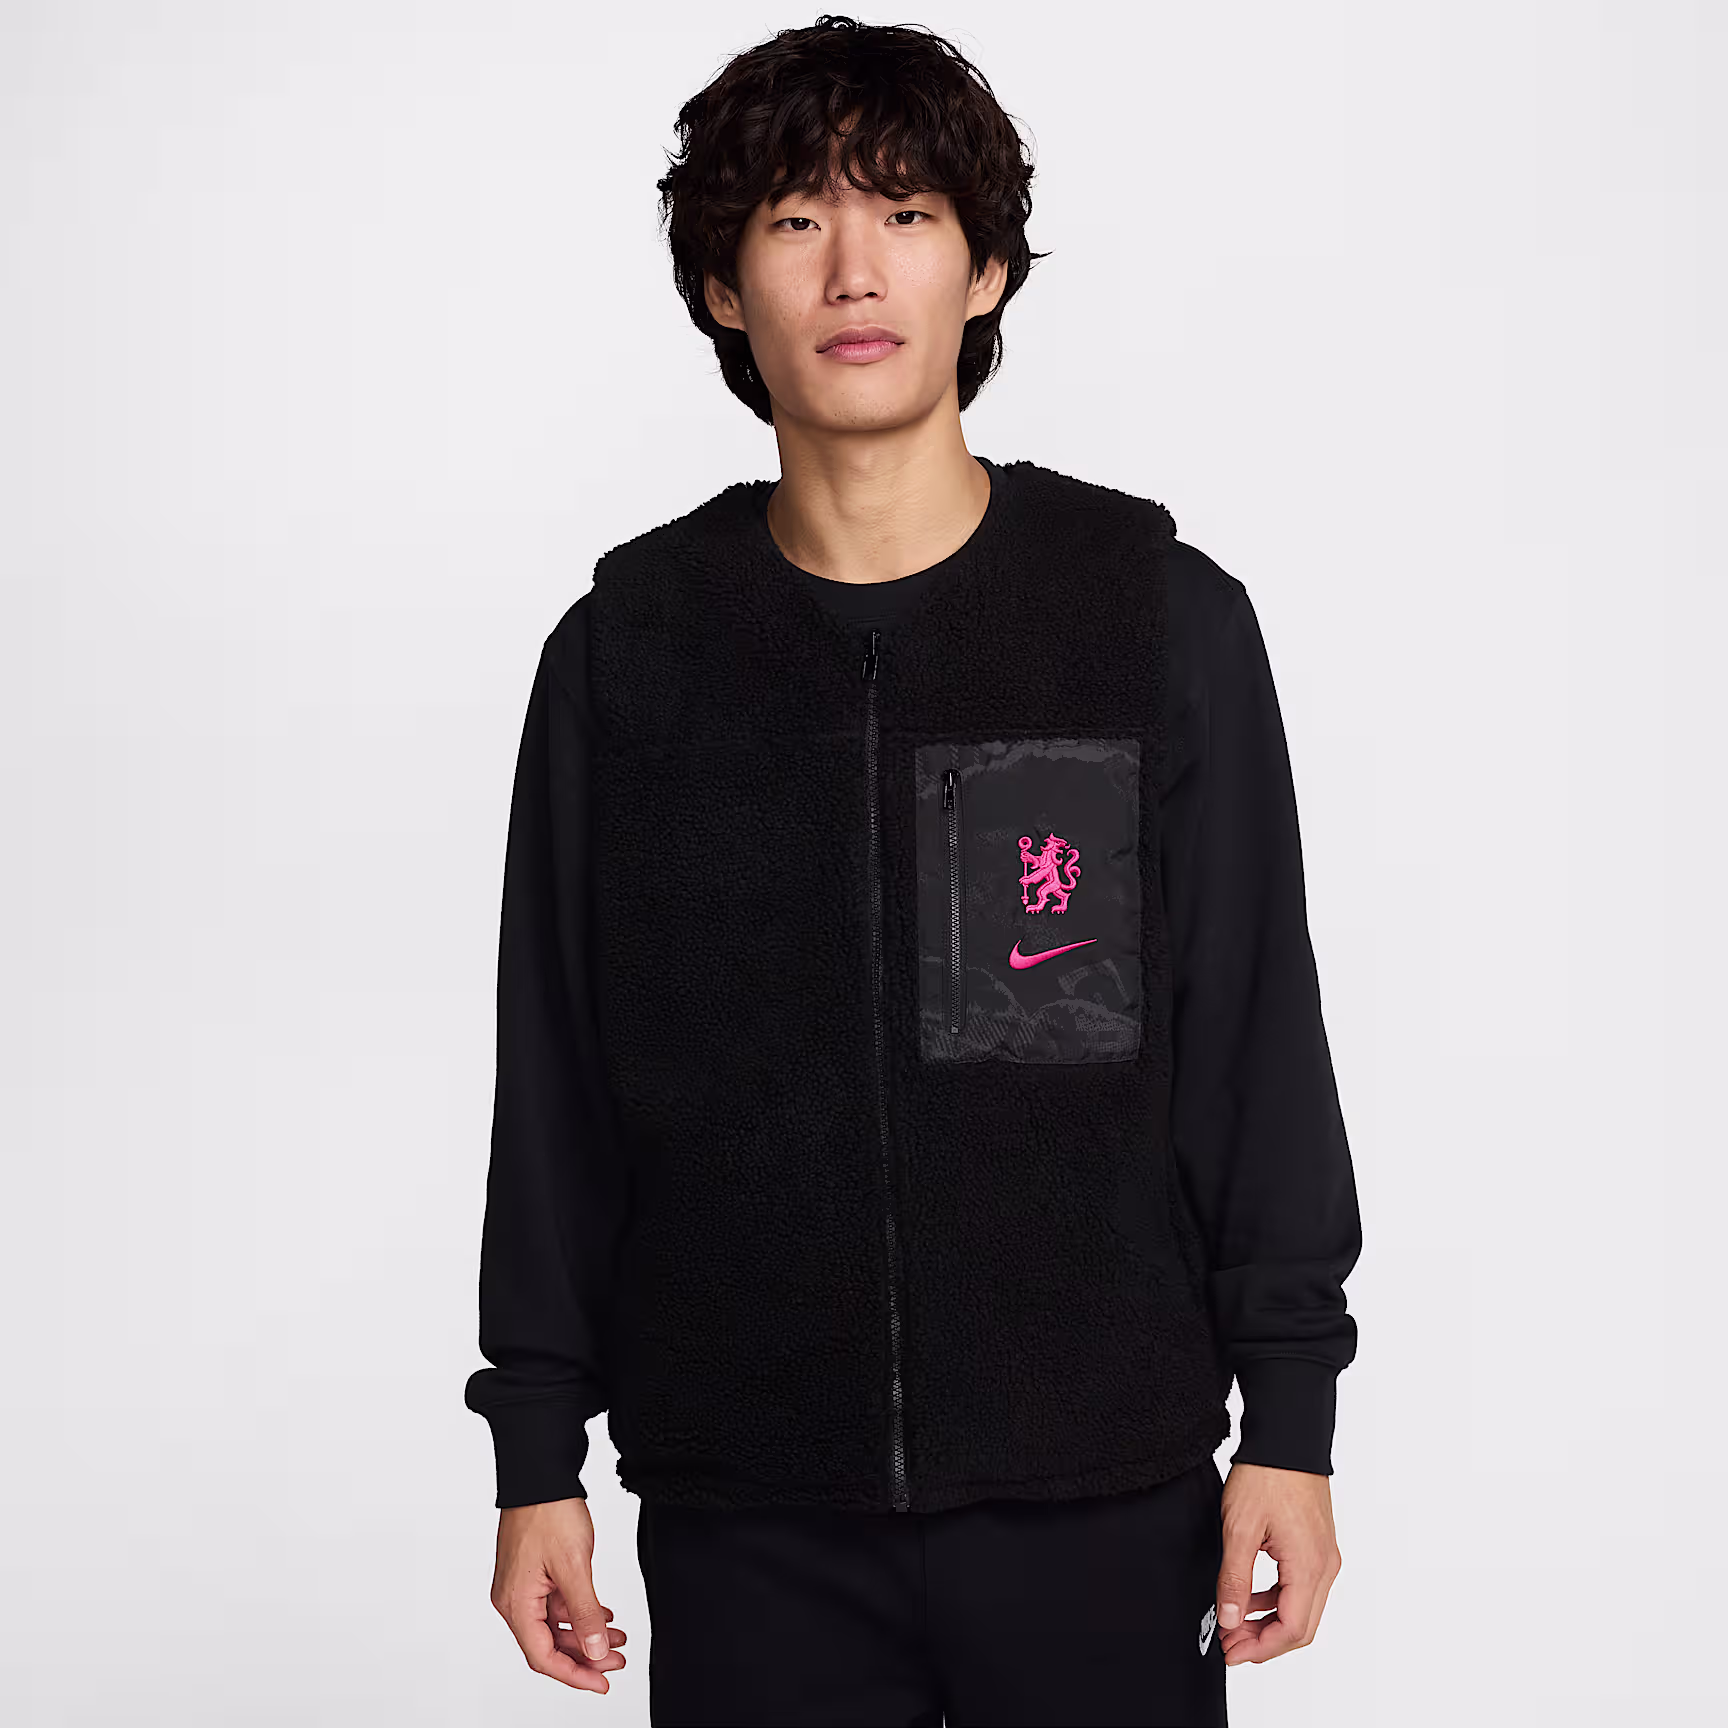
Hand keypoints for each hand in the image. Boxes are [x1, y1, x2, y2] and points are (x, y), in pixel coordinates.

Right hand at [489, 1496, 628, 1692]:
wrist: (540, 1473)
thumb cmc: (548, 1512)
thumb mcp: (574, 1567)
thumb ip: (585, 1613)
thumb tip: (596, 1651)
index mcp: (516, 1603)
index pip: (543, 1656)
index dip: (574, 1674)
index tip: (602, 1682)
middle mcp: (514, 1599)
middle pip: (549, 1644)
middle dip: (585, 1656)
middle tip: (617, 1660)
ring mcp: (523, 1585)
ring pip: (555, 1624)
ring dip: (586, 1632)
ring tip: (617, 1638)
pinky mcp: (533, 1572)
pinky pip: (556, 1603)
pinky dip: (580, 1611)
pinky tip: (603, 1612)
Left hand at [1214, 1463, 1341, 1664]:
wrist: (1286, 1438)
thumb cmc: (1266, 1475)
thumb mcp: (1239, 1529)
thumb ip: (1235, 1579)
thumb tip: (1230, 1619)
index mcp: (1309, 1566)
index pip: (1291, 1629)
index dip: (1260, 1648)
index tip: (1231, 1650)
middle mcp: (1325, 1566)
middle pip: (1301, 1626)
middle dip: (1264, 1642)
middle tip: (1230, 1643)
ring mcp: (1325, 1556)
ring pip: (1303, 1608)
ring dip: (1270, 1621)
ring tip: (1234, 1622)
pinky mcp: (1318, 1545)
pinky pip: (1302, 1586)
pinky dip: (1277, 1599)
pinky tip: (1251, 1596)